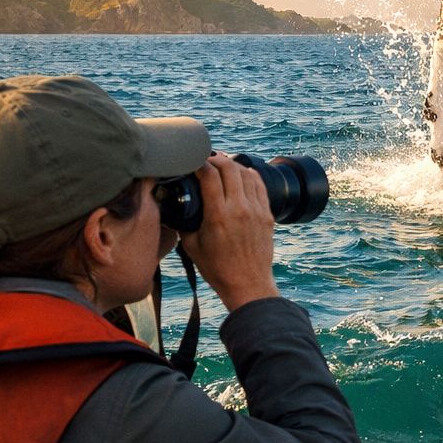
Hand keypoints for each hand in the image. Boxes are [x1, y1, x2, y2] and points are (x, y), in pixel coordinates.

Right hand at [177, 153, 280, 310]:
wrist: (247, 284)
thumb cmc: (217, 268)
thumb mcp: (191, 245)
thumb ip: (182, 222)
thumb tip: (175, 206)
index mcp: (218, 215)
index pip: (210, 175)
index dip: (199, 163)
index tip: (192, 163)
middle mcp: (239, 209)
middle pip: (230, 168)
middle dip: (216, 159)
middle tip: (206, 160)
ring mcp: (256, 210)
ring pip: (246, 173)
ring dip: (233, 165)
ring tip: (222, 165)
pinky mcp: (267, 214)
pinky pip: (260, 185)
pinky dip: (249, 175)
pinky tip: (241, 174)